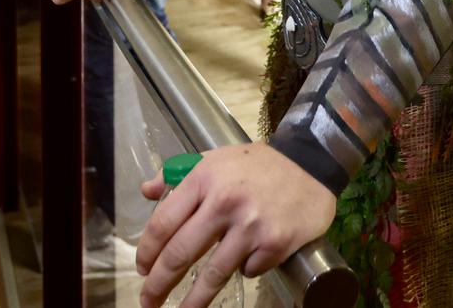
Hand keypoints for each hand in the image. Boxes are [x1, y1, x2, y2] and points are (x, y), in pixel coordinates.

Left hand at [134, 143, 336, 307]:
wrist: (310, 164)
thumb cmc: (257, 164)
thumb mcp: (214, 158)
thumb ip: (177, 174)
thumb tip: (146, 191)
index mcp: (204, 178)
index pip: (163, 223)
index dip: (148, 252)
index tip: (142, 269)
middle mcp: (225, 202)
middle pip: (180, 254)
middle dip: (158, 284)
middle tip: (148, 301)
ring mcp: (251, 226)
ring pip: (213, 275)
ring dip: (193, 301)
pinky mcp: (275, 243)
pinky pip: (249, 270)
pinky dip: (245, 269)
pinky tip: (249, 258)